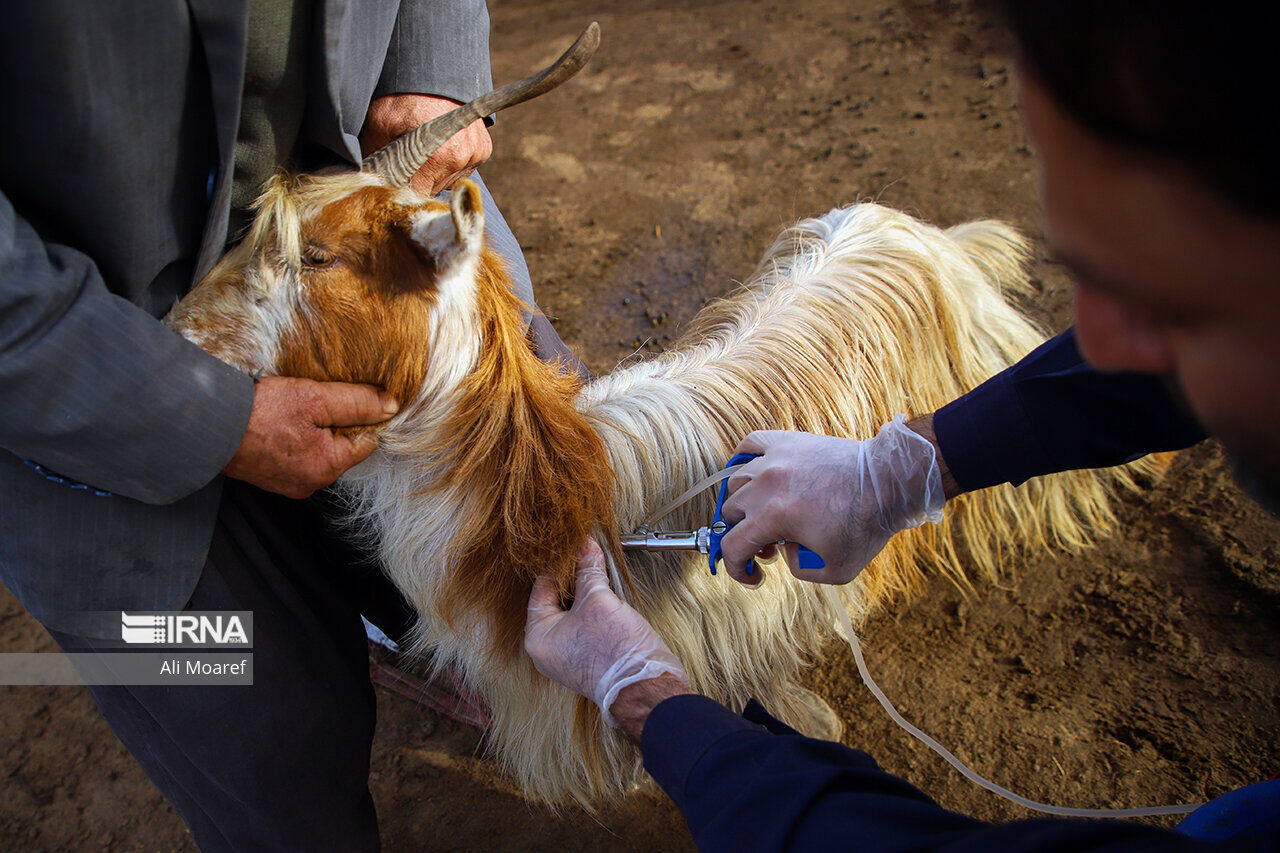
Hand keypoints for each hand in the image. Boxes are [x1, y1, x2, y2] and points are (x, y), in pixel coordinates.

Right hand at [223, 377, 398, 497]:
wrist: (206, 426)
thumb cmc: (258, 414)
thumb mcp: (315, 398)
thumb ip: (356, 402)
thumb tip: (390, 406)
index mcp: (327, 468)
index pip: (366, 442)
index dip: (362, 416)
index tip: (349, 398)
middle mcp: (310, 483)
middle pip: (341, 448)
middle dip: (335, 423)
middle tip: (316, 400)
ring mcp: (288, 483)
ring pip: (318, 451)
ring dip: (313, 429)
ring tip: (295, 409)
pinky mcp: (270, 477)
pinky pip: (296, 455)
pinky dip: (294, 438)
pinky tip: (281, 421)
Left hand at [359, 93, 492, 195]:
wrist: (431, 68)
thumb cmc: (401, 96)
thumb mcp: (379, 126)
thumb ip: (377, 161)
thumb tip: (368, 187)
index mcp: (439, 156)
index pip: (418, 195)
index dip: (402, 189)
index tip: (392, 180)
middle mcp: (462, 157)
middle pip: (433, 190)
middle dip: (417, 178)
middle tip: (405, 157)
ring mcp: (476, 153)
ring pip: (447, 182)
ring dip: (433, 172)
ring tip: (422, 148)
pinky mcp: (483, 149)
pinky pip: (462, 170)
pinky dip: (448, 164)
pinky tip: (438, 146)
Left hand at [525, 538, 689, 730]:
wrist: (644, 685)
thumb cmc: (614, 651)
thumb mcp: (598, 600)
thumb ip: (588, 570)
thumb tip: (586, 546)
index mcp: (537, 637)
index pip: (541, 590)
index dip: (559, 566)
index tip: (572, 547)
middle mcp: (548, 649)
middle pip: (557, 601)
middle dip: (574, 578)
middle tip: (586, 554)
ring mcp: (568, 655)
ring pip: (573, 612)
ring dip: (586, 591)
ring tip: (597, 569)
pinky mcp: (588, 657)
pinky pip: (585, 625)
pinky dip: (594, 607)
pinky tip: (606, 591)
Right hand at [719, 415, 945, 585]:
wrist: (887, 482)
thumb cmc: (865, 525)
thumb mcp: (835, 570)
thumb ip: (799, 570)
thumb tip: (783, 551)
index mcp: (774, 516)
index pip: (733, 546)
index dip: (736, 567)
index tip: (753, 575)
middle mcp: (766, 485)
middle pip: (730, 513)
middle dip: (744, 535)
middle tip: (770, 545)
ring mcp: (774, 459)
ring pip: (736, 482)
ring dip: (743, 503)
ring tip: (765, 513)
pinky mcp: (787, 441)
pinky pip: (750, 444)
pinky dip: (743, 459)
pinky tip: (754, 474)